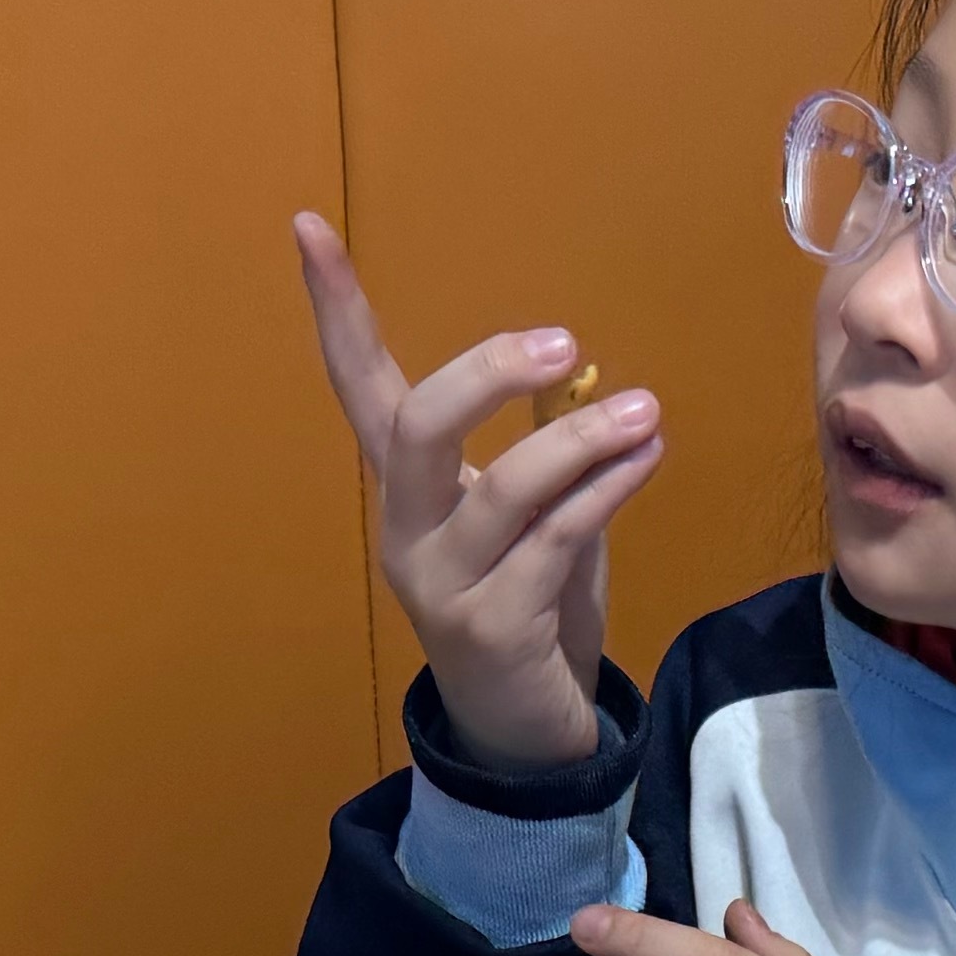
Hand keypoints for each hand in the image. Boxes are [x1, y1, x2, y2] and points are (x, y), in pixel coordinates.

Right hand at [293, 215, 660, 776]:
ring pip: (505, 489)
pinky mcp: (491, 629)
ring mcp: (441, 583)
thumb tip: (586, 379)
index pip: (359, 384)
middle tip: (564, 342)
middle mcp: (406, 529)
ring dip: (581, 440)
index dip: (336, 308)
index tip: (308, 224)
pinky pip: (554, 543)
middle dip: (488, 374)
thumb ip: (548, 451)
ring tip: (646, 412)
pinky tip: (645, 461)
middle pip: (419, 426)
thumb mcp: (533, 515)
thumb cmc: (531, 604)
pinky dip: (605, 494)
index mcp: (407, 488)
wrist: (526, 731)